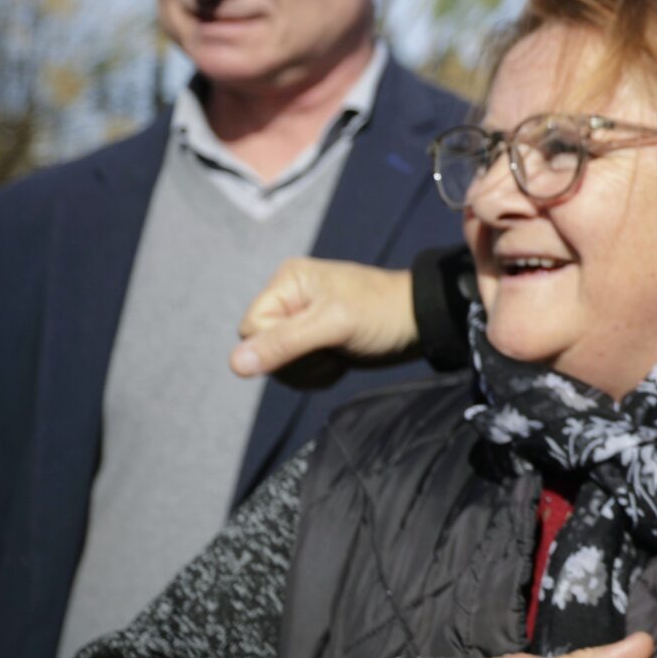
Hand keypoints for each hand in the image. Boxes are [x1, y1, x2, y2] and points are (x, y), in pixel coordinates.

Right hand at [229, 258, 420, 387]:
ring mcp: (301, 322)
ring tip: (339, 352)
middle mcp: (288, 299)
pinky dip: (318, 375)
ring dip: (309, 370)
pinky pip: (297, 372)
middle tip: (332, 348)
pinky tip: (341, 361)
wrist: (421, 324)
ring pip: (279, 365)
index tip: (313, 344)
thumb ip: (284, 343)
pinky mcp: (315, 343)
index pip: (251, 330)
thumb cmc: (381, 314)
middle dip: (296, 361)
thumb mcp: (333, 324)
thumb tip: (235, 364)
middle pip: (262, 350)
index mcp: (286, 282)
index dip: (276, 347)